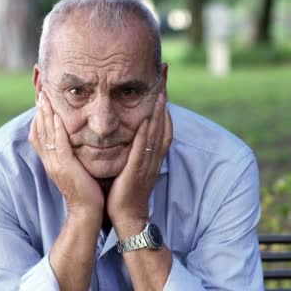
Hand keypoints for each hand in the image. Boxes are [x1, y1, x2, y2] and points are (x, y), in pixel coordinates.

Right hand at [28, 91, 103, 220]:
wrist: (87, 211)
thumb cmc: (86, 190)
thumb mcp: (75, 168)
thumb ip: (71, 154)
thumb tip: (74, 140)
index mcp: (51, 161)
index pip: (38, 134)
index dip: (39, 117)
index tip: (42, 100)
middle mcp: (49, 161)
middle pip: (39, 130)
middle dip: (40, 110)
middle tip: (40, 92)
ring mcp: (55, 164)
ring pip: (46, 134)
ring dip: (45, 114)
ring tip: (45, 97)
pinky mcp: (65, 167)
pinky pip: (58, 144)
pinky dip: (57, 129)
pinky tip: (58, 116)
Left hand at [107, 93, 171, 235]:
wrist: (127, 216)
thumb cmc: (125, 191)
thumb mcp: (132, 164)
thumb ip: (133, 148)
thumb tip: (129, 130)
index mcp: (153, 153)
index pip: (162, 123)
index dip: (163, 102)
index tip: (161, 82)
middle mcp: (154, 155)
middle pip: (164, 121)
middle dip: (164, 97)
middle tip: (164, 74)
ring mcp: (148, 163)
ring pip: (157, 132)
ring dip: (159, 110)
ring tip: (160, 89)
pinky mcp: (138, 170)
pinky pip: (144, 148)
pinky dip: (147, 133)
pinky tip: (146, 118)